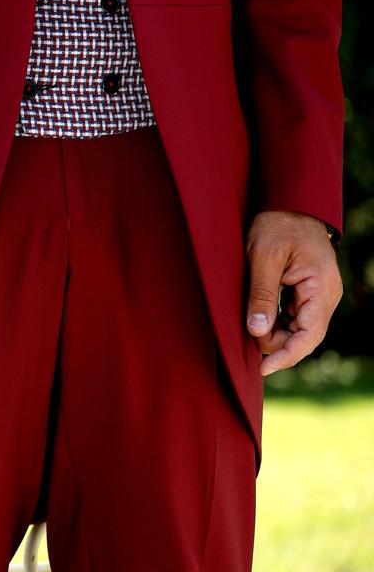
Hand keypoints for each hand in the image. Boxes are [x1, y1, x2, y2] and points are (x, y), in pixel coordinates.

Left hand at [245, 211, 342, 375]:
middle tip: (245, 338)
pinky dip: (276, 323)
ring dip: (275, 333)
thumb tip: (257, 331)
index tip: (263, 367)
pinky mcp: (308, 292)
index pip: (310, 334)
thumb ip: (262, 295)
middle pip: (305, 336)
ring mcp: (318, 295)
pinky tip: (256, 319)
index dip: (287, 354)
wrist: (289, 204)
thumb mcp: (263, 258)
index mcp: (321, 288)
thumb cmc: (277, 226)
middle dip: (276, 344)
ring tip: (248, 325)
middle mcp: (326, 295)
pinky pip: (295, 317)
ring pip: (299, 329)